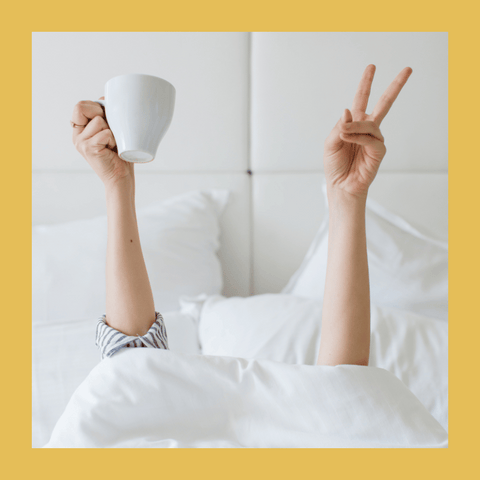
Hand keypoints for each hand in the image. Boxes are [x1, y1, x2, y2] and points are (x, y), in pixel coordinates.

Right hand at [71, 97, 133, 188]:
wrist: (121, 177)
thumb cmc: (120, 154)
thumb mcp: (112, 130)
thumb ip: (105, 115)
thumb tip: (106, 97)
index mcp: (80, 129)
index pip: (80, 106)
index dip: (95, 106)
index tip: (107, 118)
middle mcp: (77, 135)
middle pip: (82, 107)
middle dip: (102, 114)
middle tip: (111, 131)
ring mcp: (81, 142)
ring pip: (98, 120)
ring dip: (112, 130)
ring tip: (113, 143)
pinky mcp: (89, 148)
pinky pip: (105, 132)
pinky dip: (114, 139)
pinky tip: (114, 149)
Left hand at [323, 65, 412, 198]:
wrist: (341, 185)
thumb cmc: (335, 165)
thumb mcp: (330, 143)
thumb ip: (338, 126)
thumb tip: (348, 111)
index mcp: (354, 123)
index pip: (361, 99)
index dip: (366, 83)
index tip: (372, 67)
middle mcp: (367, 128)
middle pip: (384, 103)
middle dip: (396, 86)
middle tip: (408, 69)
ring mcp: (375, 138)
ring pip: (369, 124)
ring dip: (354, 127)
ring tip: (343, 134)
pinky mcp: (379, 150)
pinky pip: (371, 138)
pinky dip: (358, 137)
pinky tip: (348, 139)